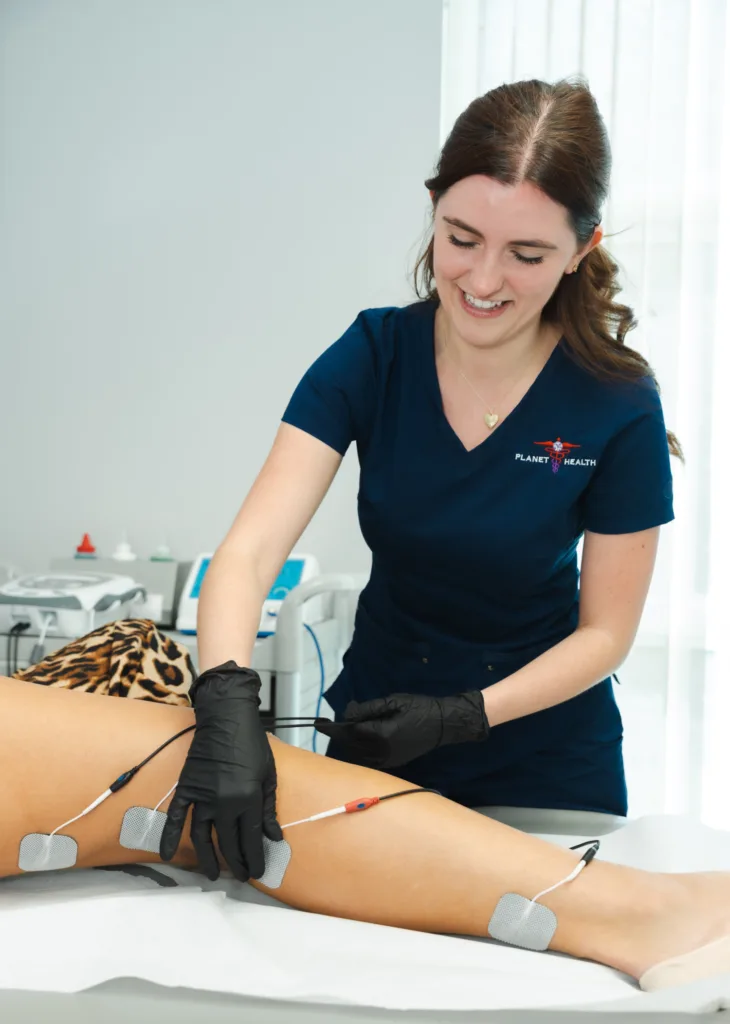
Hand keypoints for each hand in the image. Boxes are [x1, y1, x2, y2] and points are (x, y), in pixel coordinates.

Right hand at [159, 662, 281, 881]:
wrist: (227, 717)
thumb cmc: (252, 743)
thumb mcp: (269, 775)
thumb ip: (269, 808)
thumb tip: (273, 837)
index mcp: (248, 798)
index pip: (251, 838)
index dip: (255, 858)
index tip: (258, 871)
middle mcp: (225, 802)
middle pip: (229, 842)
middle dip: (237, 863)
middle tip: (242, 876)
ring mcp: (203, 796)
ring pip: (203, 836)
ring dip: (208, 858)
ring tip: (212, 874)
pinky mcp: (187, 788)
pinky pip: (175, 817)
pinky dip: (168, 836)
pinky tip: (166, 855)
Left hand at [315, 690, 489, 769]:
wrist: (443, 724)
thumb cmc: (418, 707)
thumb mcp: (392, 702)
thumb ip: (367, 709)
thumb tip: (346, 714)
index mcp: (382, 735)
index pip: (350, 731)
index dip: (332, 728)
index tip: (318, 723)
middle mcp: (382, 752)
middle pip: (351, 745)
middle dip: (339, 734)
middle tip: (329, 723)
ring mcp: (388, 760)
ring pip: (357, 755)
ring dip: (348, 743)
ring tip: (344, 729)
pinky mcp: (392, 763)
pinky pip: (367, 760)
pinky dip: (358, 751)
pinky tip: (357, 739)